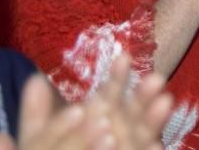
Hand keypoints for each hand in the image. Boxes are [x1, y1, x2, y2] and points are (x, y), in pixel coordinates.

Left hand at [0, 53, 172, 149]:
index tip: (123, 57)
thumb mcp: (39, 139)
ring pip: (143, 134)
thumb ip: (36, 114)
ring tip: (164, 103)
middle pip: (135, 112)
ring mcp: (128, 145)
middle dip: (145, 96)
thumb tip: (33, 79)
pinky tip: (155, 145)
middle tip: (156, 79)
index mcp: (100, 117)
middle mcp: (119, 131)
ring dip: (154, 120)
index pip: (111, 94)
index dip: (117, 77)